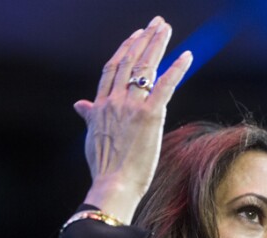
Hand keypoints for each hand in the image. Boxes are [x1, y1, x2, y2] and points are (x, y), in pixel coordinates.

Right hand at [73, 16, 192, 222]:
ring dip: (157, 45)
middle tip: (156, 24)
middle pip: (130, 62)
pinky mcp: (150, 116)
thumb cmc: (104, 166)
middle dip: (143, 40)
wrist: (112, 183)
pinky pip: (165, 86)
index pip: (113, 69)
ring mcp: (132, 107)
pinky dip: (176, 69)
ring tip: (166, 29)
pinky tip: (187, 56)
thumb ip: (89, 115)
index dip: (125, 50)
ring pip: (145, 68)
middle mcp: (115, 101)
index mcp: (101, 105)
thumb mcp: (92, 136)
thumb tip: (79, 104)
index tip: (135, 37)